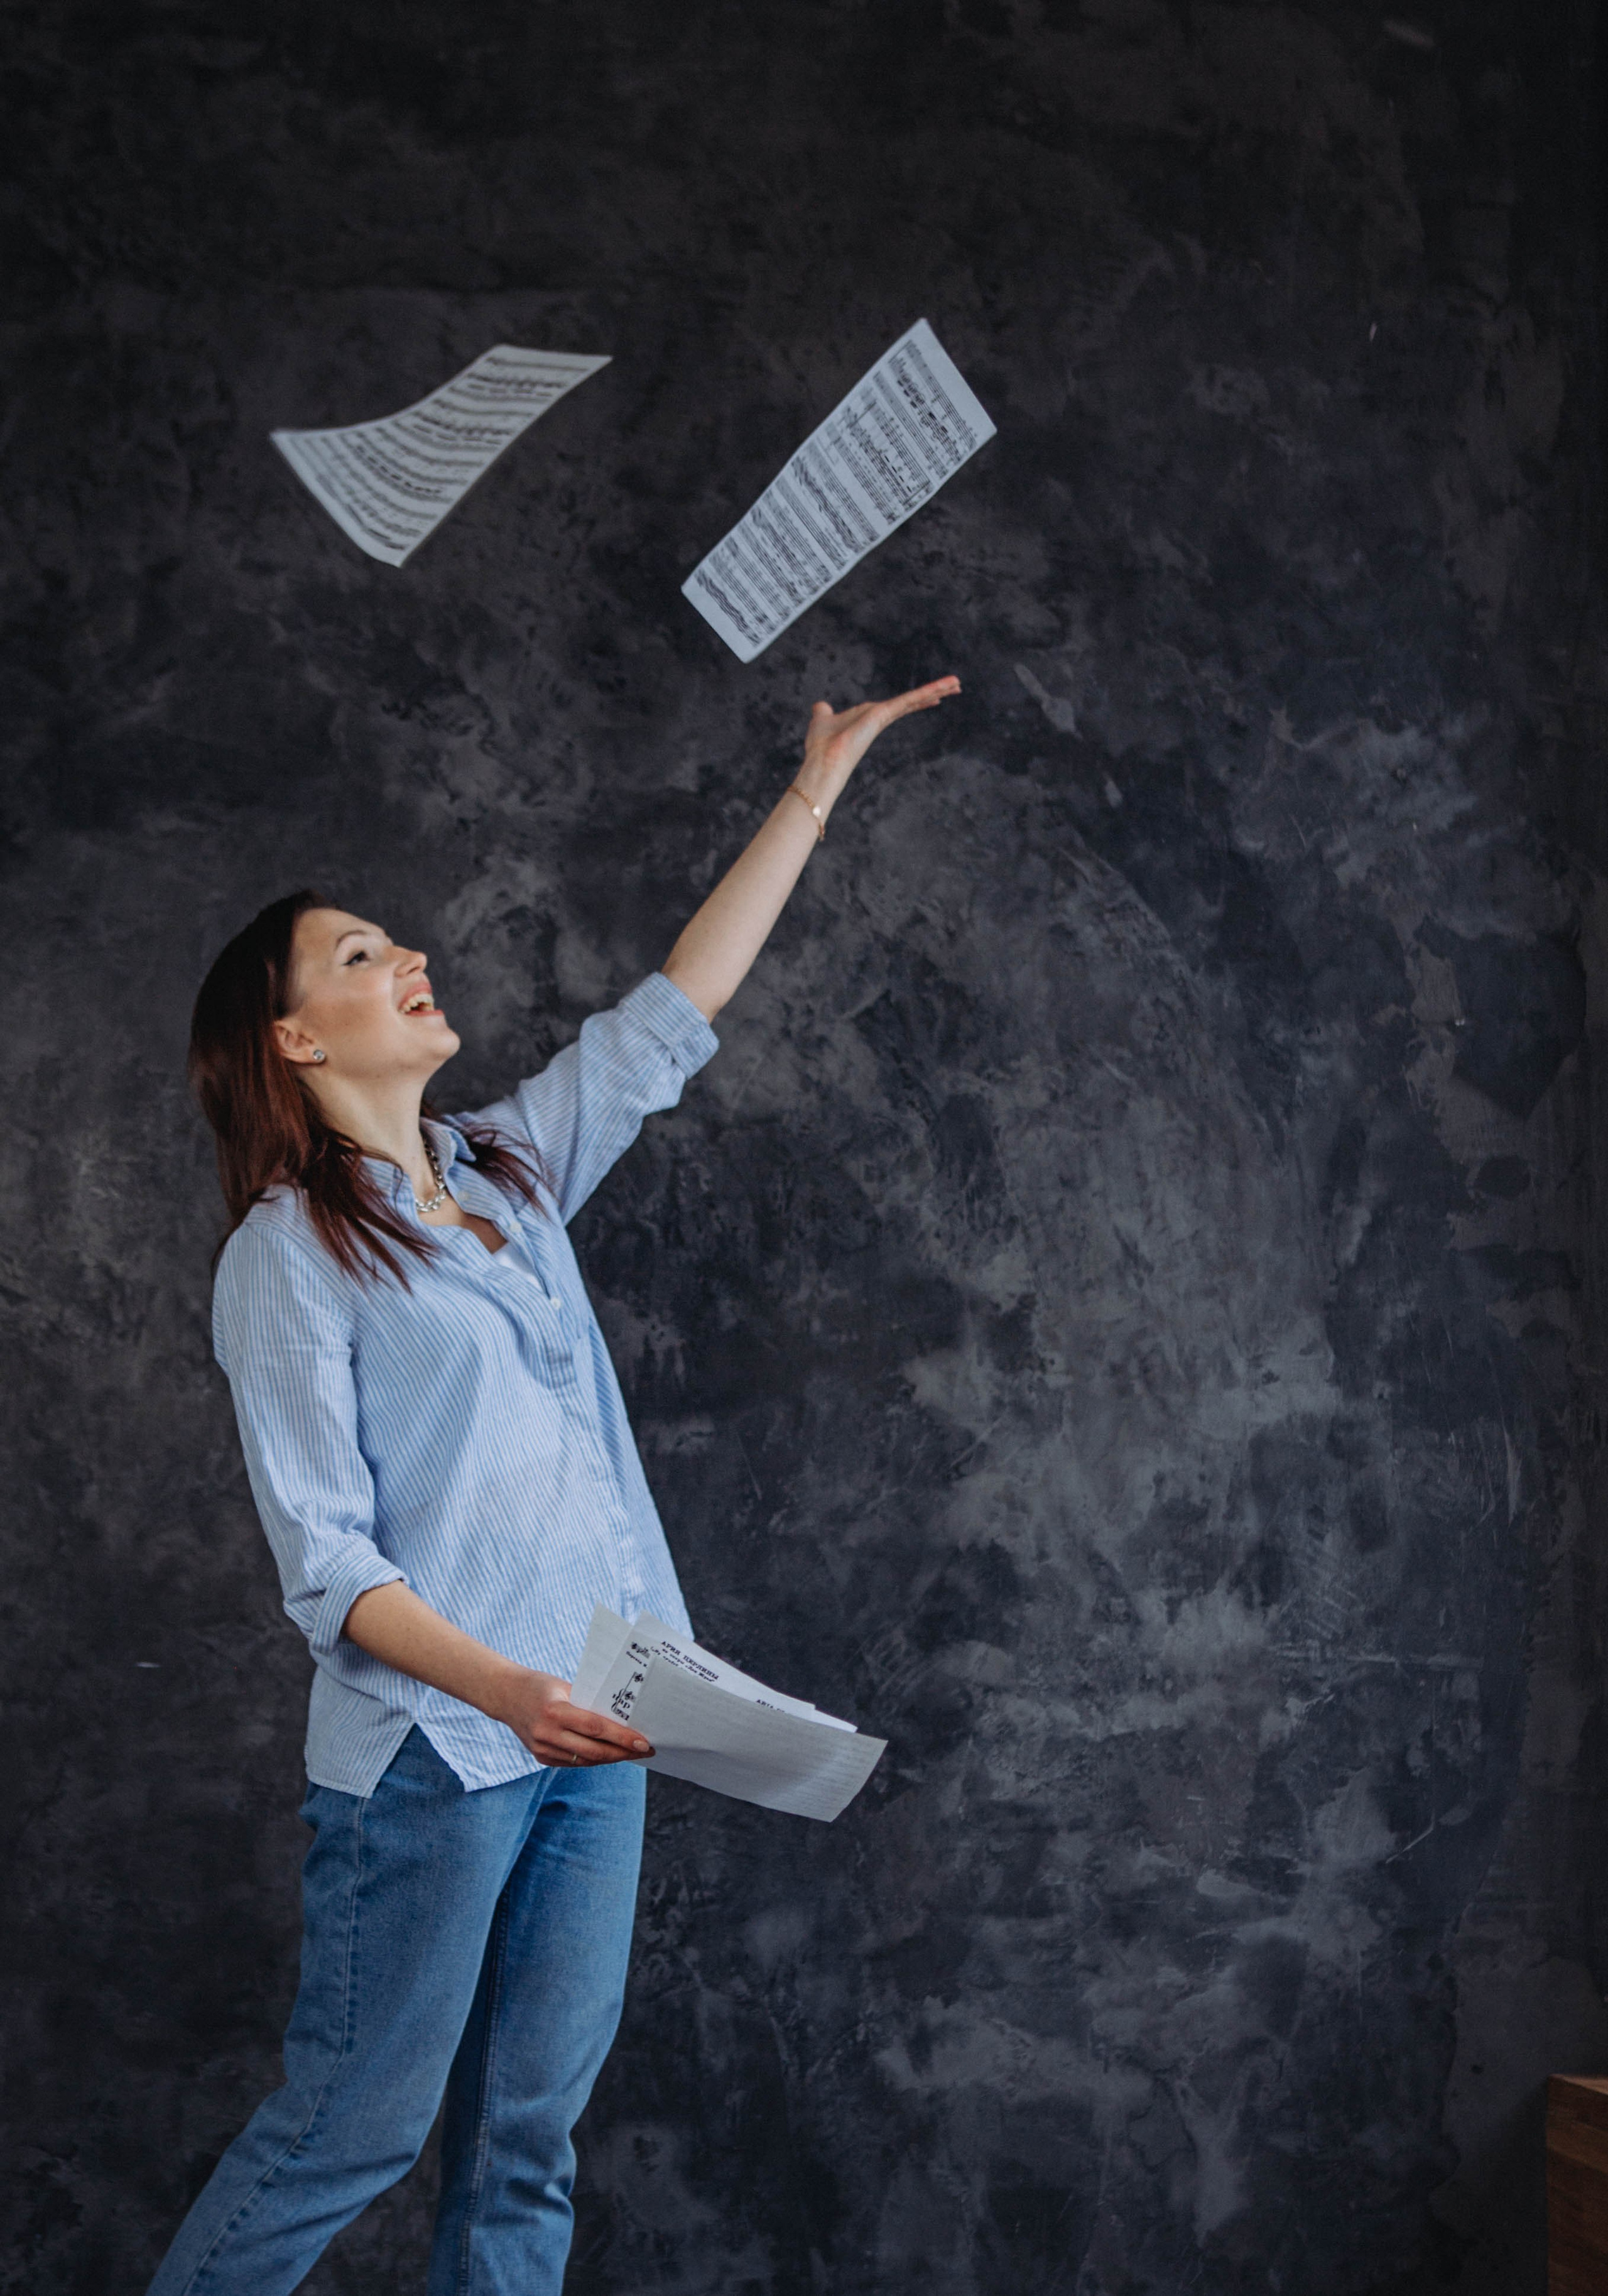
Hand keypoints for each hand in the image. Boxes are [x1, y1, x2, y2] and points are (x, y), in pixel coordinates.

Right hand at [489, 1666, 653, 1767]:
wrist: (505, 1695)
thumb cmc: (540, 1685)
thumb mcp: (565, 1687)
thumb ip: (589, 1704)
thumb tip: (622, 1720)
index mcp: (554, 1711)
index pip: (596, 1728)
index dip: (622, 1737)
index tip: (644, 1742)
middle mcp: (547, 1734)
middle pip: (594, 1750)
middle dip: (623, 1752)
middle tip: (647, 1750)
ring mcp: (542, 1749)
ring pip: (586, 1760)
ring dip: (611, 1758)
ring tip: (632, 1752)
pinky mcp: (541, 1758)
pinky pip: (574, 1762)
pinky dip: (594, 1758)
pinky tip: (609, 1753)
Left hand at [797, 675, 960, 801]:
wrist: (823, 762)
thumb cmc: (820, 747)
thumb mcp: (822, 720)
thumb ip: (823, 712)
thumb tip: (820, 706)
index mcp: (870, 716)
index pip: (900, 705)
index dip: (917, 700)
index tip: (933, 697)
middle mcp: (881, 717)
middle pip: (913, 702)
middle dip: (934, 694)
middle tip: (955, 687)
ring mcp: (884, 716)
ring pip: (915, 699)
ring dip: (937, 689)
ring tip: (957, 683)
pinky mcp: (884, 714)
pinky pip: (909, 699)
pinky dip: (926, 691)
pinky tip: (944, 686)